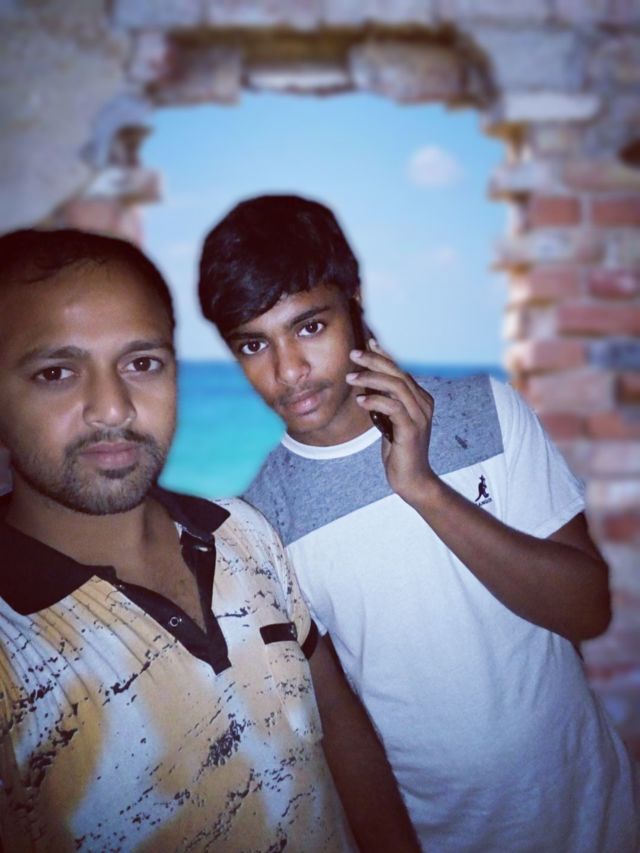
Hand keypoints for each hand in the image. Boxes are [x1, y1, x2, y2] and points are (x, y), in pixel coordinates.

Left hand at [346, 341, 436, 504]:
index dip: (385, 355)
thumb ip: (385, 403)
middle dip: (374, 361)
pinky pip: (393, 407)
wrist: (412, 479)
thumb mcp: (390, 422)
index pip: (402, 370)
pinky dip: (375, 400)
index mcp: (420, 399)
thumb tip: (367, 385)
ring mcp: (419, 416)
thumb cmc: (399, 450)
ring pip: (396, 386)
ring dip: (371, 379)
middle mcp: (423, 404)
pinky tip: (360, 401)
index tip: (369, 343)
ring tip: (350, 378)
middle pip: (398, 373)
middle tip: (354, 355)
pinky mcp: (411, 429)